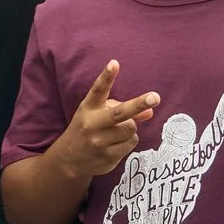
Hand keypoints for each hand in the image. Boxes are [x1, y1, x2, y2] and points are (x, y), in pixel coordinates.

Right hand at [54, 62, 156, 179]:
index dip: (107, 76)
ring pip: (131, 128)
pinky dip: (129, 141)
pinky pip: (131, 143)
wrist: (68, 160)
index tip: (114, 63)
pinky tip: (116, 144)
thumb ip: (123, 109)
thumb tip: (150, 112)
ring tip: (118, 132)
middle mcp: (92, 124)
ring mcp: (99, 142)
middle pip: (120, 112)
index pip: (98, 90)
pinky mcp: (107, 157)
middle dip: (139, 104)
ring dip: (130, 128)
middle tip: (155, 97)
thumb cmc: (88, 129)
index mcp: (88, 108)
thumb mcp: (98, 114)